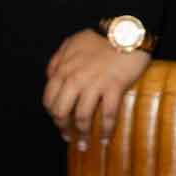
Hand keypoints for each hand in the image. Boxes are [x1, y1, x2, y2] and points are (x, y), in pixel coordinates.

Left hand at [42, 29, 152, 151]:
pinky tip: (105, 139)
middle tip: (70, 137)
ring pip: (82, 117)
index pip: (49, 100)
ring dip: (82, 135)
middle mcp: (75, 80)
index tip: (60, 122)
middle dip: (64, 128)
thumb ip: (57, 60)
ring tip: (85, 144)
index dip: (52, 115)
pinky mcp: (114, 88)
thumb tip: (51, 76)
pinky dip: (105, 130)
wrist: (126, 31)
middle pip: (62, 112)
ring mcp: (94, 85)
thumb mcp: (71, 43)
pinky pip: (107, 115)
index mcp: (63, 70)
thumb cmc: (100, 37)